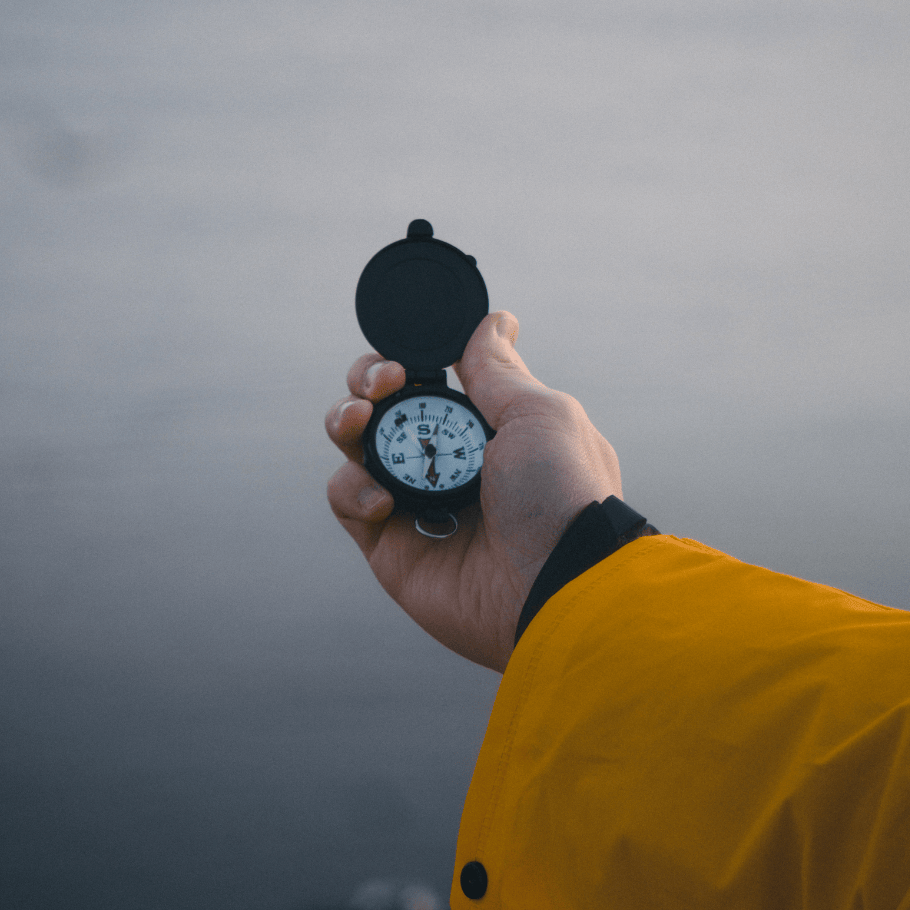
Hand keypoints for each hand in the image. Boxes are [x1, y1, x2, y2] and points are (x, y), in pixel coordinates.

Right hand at [325, 312, 622, 672]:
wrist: (557, 588)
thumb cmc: (563, 499)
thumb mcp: (541, 415)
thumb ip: (498, 371)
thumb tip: (495, 321)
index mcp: (490, 429)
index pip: (430, 382)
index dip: (405, 361)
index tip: (400, 356)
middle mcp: (451, 464)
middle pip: (385, 409)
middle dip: (367, 383)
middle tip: (379, 384)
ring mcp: (418, 505)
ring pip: (358, 449)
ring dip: (347, 423)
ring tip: (358, 421)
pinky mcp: (392, 548)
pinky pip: (349, 501)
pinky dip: (351, 488)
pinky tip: (381, 497)